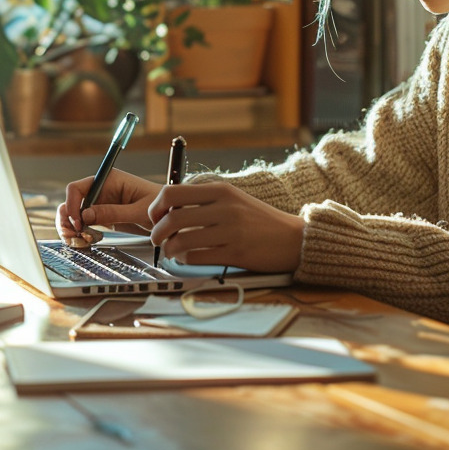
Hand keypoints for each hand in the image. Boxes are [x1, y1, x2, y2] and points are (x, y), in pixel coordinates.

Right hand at [55, 170, 160, 245]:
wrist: (171, 215)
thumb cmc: (161, 206)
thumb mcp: (139, 211)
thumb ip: (113, 212)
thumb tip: (86, 215)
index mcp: (109, 180)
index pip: (78, 188)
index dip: (72, 205)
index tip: (77, 223)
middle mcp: (101, 189)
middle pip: (71, 201)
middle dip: (67, 218)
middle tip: (71, 236)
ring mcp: (100, 202)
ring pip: (74, 212)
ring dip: (69, 226)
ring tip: (75, 240)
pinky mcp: (103, 215)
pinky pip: (83, 222)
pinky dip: (79, 232)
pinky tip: (85, 240)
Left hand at [148, 181, 304, 273]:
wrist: (293, 238)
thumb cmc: (259, 220)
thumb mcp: (233, 199)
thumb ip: (204, 200)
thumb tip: (169, 209)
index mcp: (220, 189)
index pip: (172, 193)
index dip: (156, 207)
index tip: (155, 218)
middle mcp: (224, 207)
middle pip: (173, 218)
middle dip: (157, 232)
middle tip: (156, 239)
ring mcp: (231, 230)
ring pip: (182, 240)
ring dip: (169, 249)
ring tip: (170, 251)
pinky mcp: (236, 252)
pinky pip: (197, 257)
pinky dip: (185, 260)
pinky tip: (186, 258)